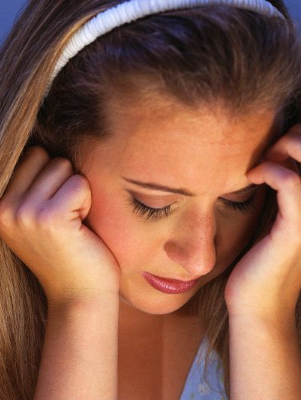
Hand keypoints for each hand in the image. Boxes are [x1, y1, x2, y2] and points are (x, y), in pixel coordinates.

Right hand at [0, 146, 119, 304]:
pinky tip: (80, 231)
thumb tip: (41, 132)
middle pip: (47, 157)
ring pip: (63, 167)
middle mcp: (3, 208)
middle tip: (65, 220)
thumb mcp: (36, 216)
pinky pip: (79, 184)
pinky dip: (87, 204)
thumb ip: (30, 182)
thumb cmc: (67, 251)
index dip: (52, 180)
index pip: (31, 156)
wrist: (79, 295)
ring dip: (77, 194)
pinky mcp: (48, 218)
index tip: (54, 214)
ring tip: (72, 225)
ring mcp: (23, 213)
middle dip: (64, 183)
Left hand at [225, 124, 300, 319]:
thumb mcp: (268, 224)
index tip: (267, 149)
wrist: (255, 309)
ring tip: (257, 164)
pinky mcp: (296, 231)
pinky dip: (272, 171)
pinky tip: (251, 177)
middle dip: (294, 139)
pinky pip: (293, 186)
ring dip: (283, 150)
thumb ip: (275, 197)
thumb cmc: (256, 265)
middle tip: (265, 151)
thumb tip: (262, 165)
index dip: (297, 142)